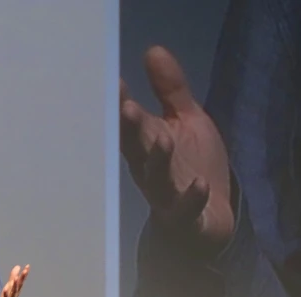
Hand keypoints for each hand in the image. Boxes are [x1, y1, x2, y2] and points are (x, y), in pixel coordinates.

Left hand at [0, 265, 28, 296]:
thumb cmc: (8, 295)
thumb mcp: (11, 284)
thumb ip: (14, 275)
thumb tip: (18, 266)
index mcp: (18, 287)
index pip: (22, 279)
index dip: (25, 272)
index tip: (28, 266)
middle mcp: (16, 292)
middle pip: (20, 284)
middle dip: (22, 277)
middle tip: (25, 271)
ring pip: (14, 290)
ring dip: (15, 284)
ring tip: (16, 278)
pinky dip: (6, 293)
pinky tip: (5, 289)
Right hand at [120, 46, 233, 255]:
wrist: (206, 222)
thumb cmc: (191, 169)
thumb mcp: (185, 123)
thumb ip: (171, 91)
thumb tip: (152, 50)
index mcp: (146, 147)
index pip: (130, 126)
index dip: (122, 107)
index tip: (113, 84)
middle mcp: (149, 171)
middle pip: (137, 151)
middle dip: (132, 132)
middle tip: (127, 109)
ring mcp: (166, 197)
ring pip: (156, 181)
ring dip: (158, 162)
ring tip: (164, 141)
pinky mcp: (185, 218)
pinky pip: (185, 211)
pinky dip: (191, 200)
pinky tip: (199, 186)